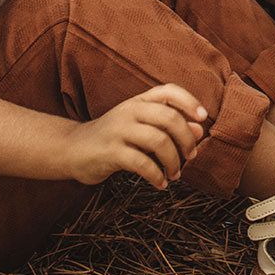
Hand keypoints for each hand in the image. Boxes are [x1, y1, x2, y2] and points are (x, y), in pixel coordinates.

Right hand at [66, 84, 207, 189]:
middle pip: (169, 118)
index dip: (190, 102)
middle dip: (186, 140)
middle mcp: (129, 110)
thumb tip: (198, 129)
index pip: (169, 91)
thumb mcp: (140, 126)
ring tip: (174, 175)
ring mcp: (118, 130)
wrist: (71, 149)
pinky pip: (141, 163)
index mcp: (138, 101)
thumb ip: (167, 126)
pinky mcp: (109, 152)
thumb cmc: (114, 137)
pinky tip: (160, 184)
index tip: (203, 119)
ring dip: (173, 162)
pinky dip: (156, 176)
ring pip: (158, 141)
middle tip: (190, 157)